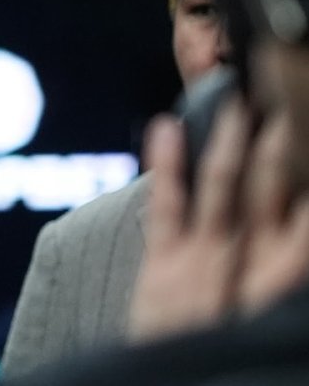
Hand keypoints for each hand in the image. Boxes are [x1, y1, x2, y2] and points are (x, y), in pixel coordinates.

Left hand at [129, 41, 308, 341]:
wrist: (174, 385)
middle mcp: (249, 262)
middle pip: (270, 189)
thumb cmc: (223, 341)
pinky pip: (165, 206)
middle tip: (285, 98)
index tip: (306, 130)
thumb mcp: (268, 309)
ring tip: (236, 101)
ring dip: (229, 140)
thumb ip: (284, 260)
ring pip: (221, 188)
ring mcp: (202, 260)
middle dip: (278, 143)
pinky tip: (164, 127)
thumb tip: (295, 214)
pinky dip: (165, 164)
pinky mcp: (161, 265)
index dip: (306, 174)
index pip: (305, 216)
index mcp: (284, 273)